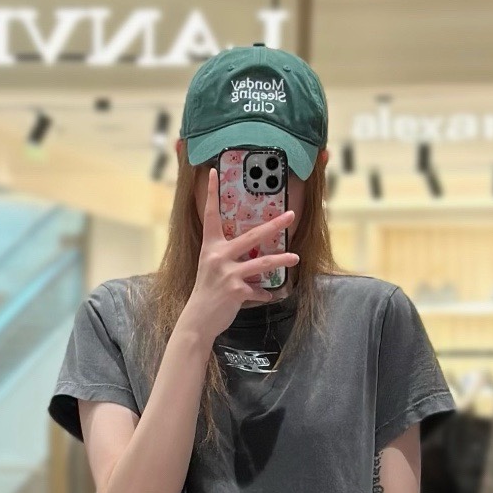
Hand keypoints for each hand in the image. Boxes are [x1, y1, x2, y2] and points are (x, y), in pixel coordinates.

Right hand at [182, 167, 298, 342]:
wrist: (197, 319)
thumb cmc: (206, 292)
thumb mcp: (211, 268)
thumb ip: (227, 257)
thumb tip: (250, 253)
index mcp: (210, 246)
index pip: (211, 215)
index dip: (211, 193)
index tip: (214, 173)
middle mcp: (218, 256)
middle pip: (251, 236)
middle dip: (274, 225)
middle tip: (291, 215)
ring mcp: (227, 273)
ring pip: (261, 263)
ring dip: (281, 260)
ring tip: (295, 257)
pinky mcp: (236, 290)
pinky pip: (257, 290)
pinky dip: (263, 293)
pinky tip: (268, 295)